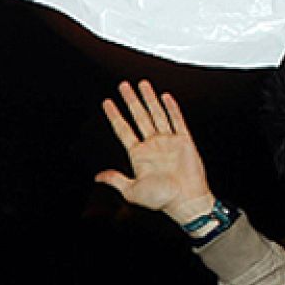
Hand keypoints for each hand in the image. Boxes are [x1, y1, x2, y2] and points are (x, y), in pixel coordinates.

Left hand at [96, 81, 216, 224]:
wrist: (186, 200)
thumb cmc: (161, 199)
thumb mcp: (131, 191)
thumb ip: (115, 180)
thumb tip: (98, 177)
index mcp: (139, 155)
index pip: (123, 130)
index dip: (114, 116)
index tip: (107, 103)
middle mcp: (153, 145)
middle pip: (139, 117)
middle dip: (131, 100)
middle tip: (123, 85)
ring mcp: (168, 141)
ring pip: (156, 114)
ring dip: (149, 99)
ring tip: (143, 84)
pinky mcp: (184, 141)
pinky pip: (177, 120)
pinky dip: (172, 108)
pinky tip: (165, 97)